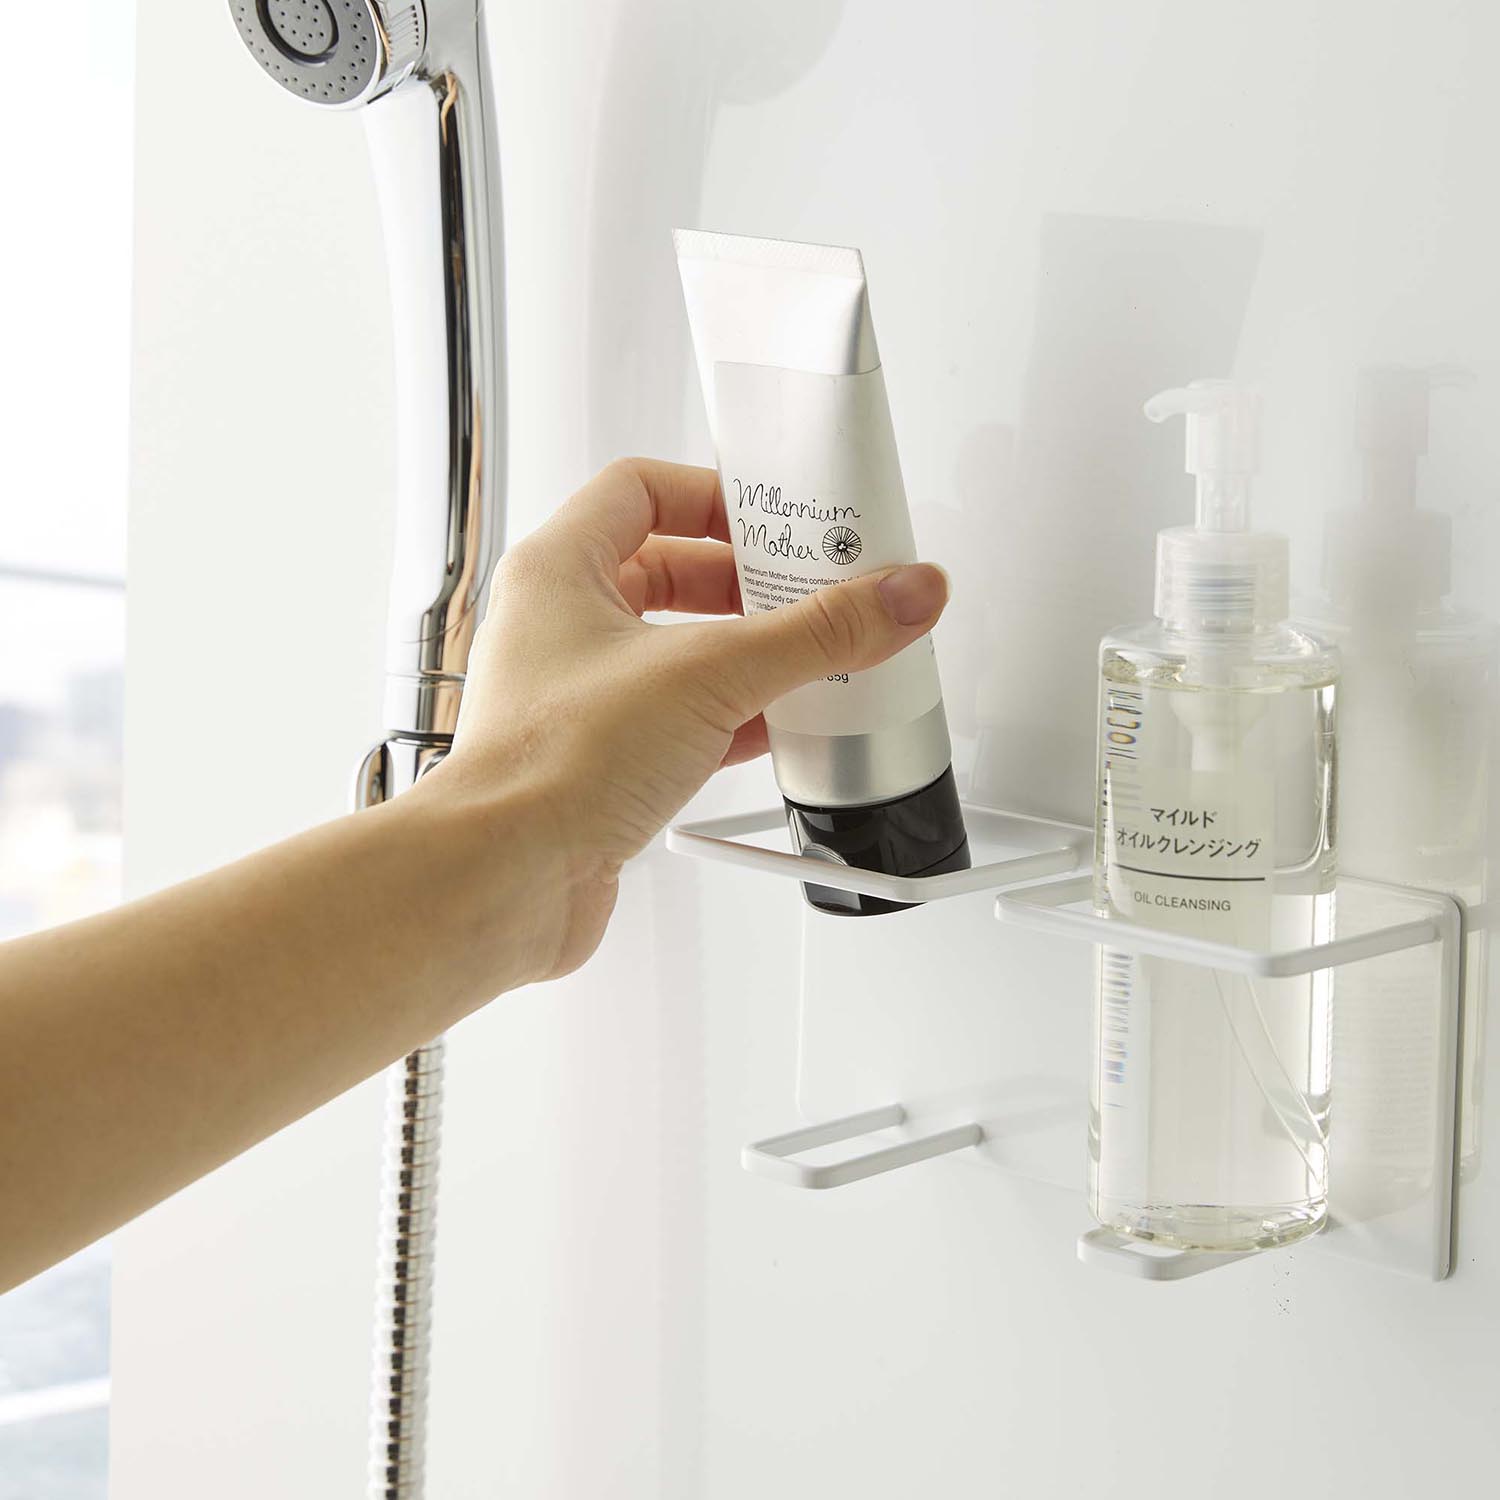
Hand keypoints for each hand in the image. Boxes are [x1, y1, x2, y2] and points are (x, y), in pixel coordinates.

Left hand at [431, 458, 950, 978]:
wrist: (507, 880)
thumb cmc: (551, 765)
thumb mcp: (710, 674)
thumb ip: (817, 633)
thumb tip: (898, 595)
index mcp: (559, 571)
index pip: (642, 491)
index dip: (716, 498)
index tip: (777, 520)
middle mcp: (560, 628)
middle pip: (667, 573)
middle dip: (745, 584)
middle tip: (808, 591)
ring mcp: (578, 697)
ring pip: (676, 651)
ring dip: (744, 654)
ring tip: (808, 655)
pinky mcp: (600, 761)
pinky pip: (677, 718)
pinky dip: (732, 717)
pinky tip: (780, 726)